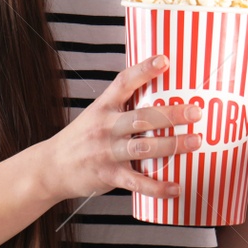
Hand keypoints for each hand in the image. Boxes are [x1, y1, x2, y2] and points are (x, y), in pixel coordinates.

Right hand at [37, 55, 202, 201]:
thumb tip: (162, 98)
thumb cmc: (82, 138)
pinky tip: (176, 187)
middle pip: (142, 116)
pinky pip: (137, 182)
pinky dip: (158, 186)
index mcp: (104, 106)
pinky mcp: (108, 175)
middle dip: (171, 114)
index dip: (144, 70)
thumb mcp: (97, 114)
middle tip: (196, 111)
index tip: (165, 60)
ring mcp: (107, 151)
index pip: (124, 82)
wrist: (51, 167)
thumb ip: (123, 107)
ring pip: (143, 146)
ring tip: (195, 141)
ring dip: (172, 145)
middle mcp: (106, 126)